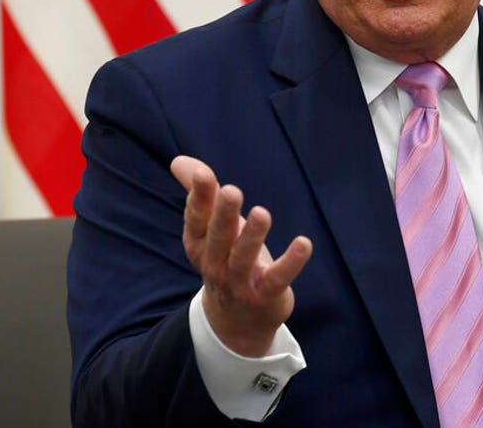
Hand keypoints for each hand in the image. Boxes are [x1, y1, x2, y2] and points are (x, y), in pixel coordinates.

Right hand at [171, 155, 312, 356]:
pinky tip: (304, 243)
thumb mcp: (211, 229)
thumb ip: (200, 195)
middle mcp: (214, 262)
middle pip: (219, 236)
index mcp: (199, 243)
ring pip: (243, 257)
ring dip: (253, 236)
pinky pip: (278, 278)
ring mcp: (238, 281)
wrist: (236, 321)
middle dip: (224, 214)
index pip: (197, 218)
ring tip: (262, 213)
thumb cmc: (225, 260)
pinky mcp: (264, 294)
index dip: (199, 196)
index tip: (203, 173)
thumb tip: (178, 161)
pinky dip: (291, 262)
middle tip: (233, 191)